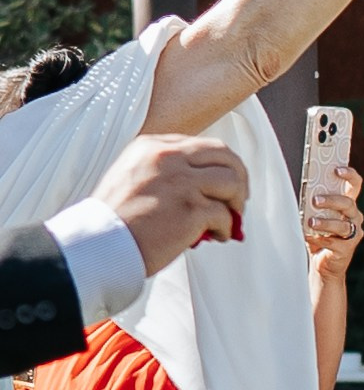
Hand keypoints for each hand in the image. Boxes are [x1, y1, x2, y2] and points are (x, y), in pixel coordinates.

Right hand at [94, 132, 249, 272]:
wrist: (97, 244)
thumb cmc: (115, 219)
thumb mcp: (133, 175)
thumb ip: (165, 170)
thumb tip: (207, 185)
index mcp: (153, 146)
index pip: (203, 146)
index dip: (221, 166)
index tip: (225, 185)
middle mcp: (168, 157)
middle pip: (225, 156)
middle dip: (239, 179)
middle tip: (237, 202)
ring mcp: (181, 182)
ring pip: (232, 182)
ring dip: (236, 204)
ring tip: (228, 220)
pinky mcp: (190, 210)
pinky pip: (225, 215)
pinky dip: (227, 228)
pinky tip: (217, 236)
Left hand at [303, 160, 363, 279]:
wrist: (322, 263)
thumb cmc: (318, 234)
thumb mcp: (315, 215)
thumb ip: (314, 204)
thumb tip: (307, 193)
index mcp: (347, 204)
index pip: (354, 185)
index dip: (349, 175)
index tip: (336, 169)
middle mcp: (354, 217)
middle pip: (348, 203)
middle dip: (332, 200)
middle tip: (315, 200)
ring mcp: (352, 233)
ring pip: (342, 224)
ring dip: (325, 222)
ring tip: (311, 222)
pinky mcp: (347, 249)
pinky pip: (334, 242)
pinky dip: (318, 239)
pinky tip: (308, 237)